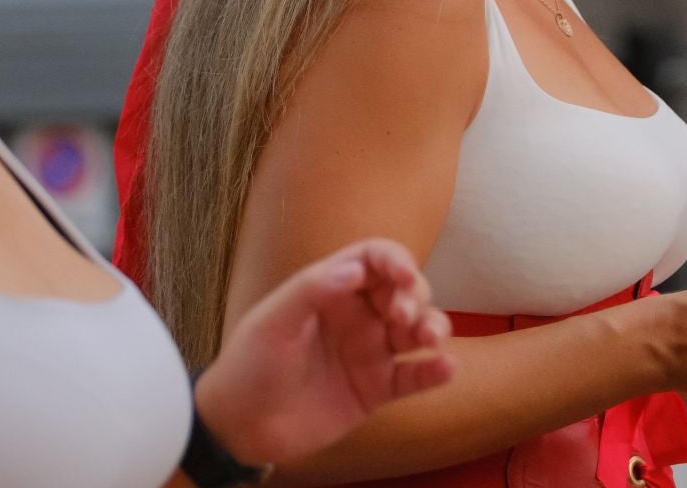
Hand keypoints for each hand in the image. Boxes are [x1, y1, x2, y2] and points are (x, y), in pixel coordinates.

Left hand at [196, 239, 452, 466]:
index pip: (373, 259)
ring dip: (433, 327)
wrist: (240, 427)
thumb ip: (311, 290)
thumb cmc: (249, 365)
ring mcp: (369, 352)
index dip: (394, 260)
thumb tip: (354, 269)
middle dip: (414, 296)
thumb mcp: (273, 321)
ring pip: (416, 331)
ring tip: (430, 339)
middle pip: (404, 291)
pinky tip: (446, 368)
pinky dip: (434, 371)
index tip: (403, 276)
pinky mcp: (376, 389)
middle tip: (403, 315)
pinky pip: (414, 376)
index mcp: (331, 289)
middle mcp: (356, 315)